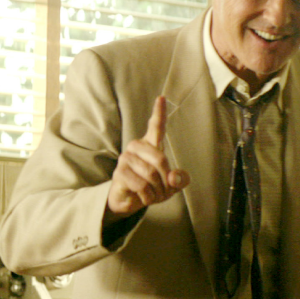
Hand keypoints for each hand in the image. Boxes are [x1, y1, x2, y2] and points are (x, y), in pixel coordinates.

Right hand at [105, 96, 189, 223]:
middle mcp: (136, 147)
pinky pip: (140, 184)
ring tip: (154, 195)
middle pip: (160, 159)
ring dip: (157, 190)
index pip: (156, 126)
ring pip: (150, 174)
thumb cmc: (151, 187)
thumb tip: (174, 177)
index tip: (162, 98)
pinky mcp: (119, 172)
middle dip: (166, 180)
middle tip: (165, 191)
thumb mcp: (171, 185)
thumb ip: (179, 179)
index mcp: (151, 145)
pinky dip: (148, 196)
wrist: (129, 200)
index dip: (159, 112)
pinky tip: (145, 198)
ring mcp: (126, 158)